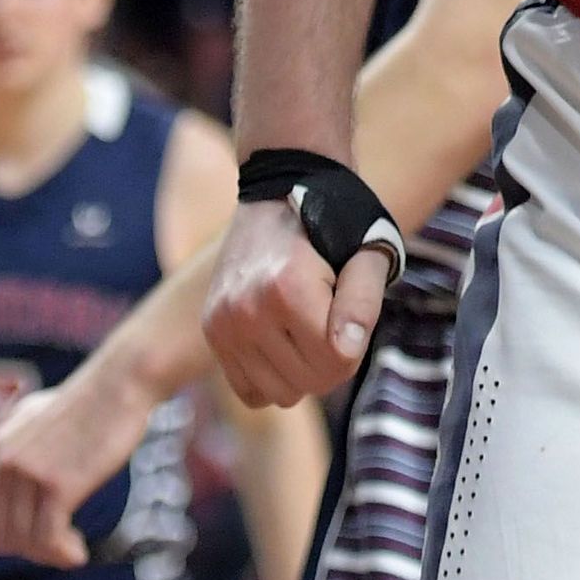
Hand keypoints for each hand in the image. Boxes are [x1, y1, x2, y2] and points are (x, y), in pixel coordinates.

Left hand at [0, 368, 152, 567]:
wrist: (117, 386)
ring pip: (26, 544)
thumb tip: (0, 485)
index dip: (3, 534)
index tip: (33, 534)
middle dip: (30, 550)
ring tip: (72, 549)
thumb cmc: (81, 406)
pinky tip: (78, 553)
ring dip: (51, 556)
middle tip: (59, 544)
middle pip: (0, 537)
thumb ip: (10, 449)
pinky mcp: (57, 485)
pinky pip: (49, 541)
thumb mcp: (31, 420)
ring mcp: (28, 473)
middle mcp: (2, 462)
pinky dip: (64, 556)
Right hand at [203, 198, 387, 407]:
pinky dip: (270, 377)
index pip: (337, 363)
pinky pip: (248, 390)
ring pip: (279, 393)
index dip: (355, 344)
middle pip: (308, 383)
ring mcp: (223, 321)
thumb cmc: (334, 220)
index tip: (348, 309)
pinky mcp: (212, 328)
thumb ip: (364, 303)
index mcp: (287, 288)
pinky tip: (279, 341)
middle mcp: (246, 308)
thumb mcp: (367, 251)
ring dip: (300, 371)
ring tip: (302, 325)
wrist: (279, 186)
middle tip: (328, 316)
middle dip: (330, 360)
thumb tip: (345, 350)